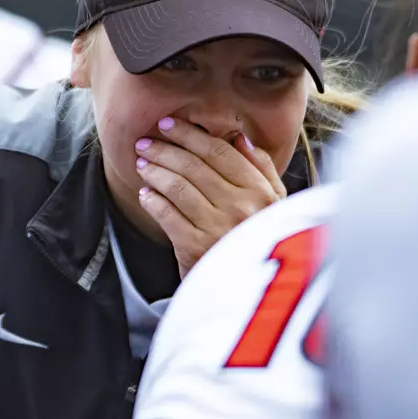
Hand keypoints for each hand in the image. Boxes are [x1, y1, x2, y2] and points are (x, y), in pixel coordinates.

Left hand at [132, 117, 286, 277]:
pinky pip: (166, 215)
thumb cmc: (258, 242)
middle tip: (145, 141)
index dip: (191, 135)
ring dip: (155, 171)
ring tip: (142, 163)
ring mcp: (217, 228)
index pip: (220, 153)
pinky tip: (145, 194)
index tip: (169, 124)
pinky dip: (153, 201)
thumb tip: (239, 138)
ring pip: (178, 187)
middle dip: (165, 149)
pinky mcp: (195, 249)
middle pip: (195, 166)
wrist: (246, 294)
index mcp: (261, 193)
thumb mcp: (274, 207)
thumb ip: (261, 170)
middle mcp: (242, 207)